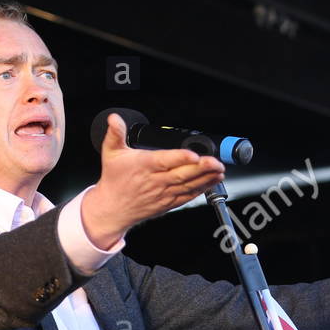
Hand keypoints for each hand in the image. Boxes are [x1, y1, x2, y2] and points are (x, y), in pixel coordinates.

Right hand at [81, 113, 224, 248]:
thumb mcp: (110, 154)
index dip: (180, 158)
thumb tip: (114, 119)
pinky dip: (200, 190)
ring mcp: (163, 193)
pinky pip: (187, 197)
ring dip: (205, 178)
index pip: (164, 161)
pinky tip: (211, 182)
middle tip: (216, 162)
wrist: (112, 209)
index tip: (193, 155)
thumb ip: (115, 134)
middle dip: (201, 168)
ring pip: (188, 186)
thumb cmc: (114, 181)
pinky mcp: (168, 203)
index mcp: (143, 167)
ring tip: (219, 170)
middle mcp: (155, 181)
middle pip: (181, 174)